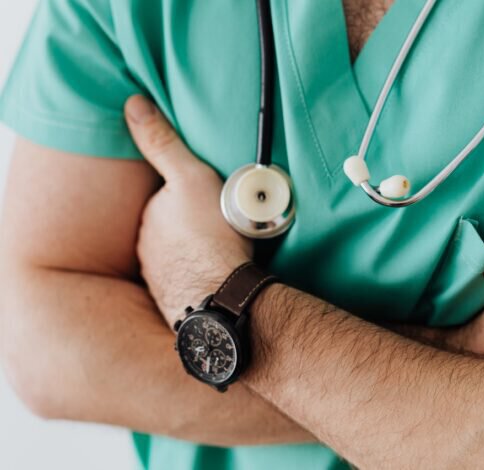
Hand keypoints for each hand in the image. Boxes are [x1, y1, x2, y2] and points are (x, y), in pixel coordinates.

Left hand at [125, 95, 251, 326]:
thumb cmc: (211, 234)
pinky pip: (185, 279)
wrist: (221, 294)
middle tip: (218, 225)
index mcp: (149, 216)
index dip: (186, 196)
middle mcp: (146, 247)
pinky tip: (214, 274)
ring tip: (220, 250)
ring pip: (175, 254)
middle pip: (168, 227)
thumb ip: (162, 143)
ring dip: (191, 251)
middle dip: (186, 225)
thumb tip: (133, 105)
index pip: (162, 199)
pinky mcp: (174, 298)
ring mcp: (158, 275)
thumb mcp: (190, 177)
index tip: (207, 201)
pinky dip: (196, 274)